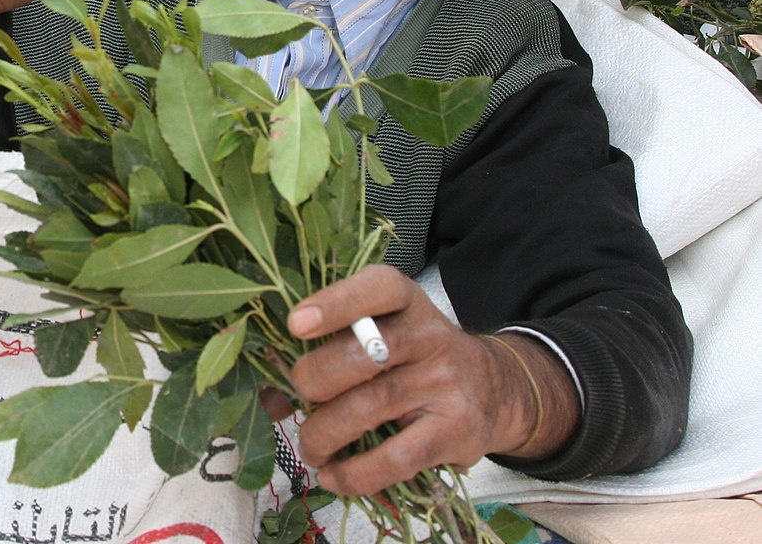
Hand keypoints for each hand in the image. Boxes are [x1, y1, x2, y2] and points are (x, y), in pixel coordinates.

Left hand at [275, 266, 578, 494]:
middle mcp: (428, 335)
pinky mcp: (455, 432)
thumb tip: (270, 398)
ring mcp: (445, 383)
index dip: (334, 304)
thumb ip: (330, 350)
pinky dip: (355, 473)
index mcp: (404, 300)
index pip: (375, 290)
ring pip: (368, 408)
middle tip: (299, 398)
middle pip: (360, 356)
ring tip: (309, 447)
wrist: (495, 389)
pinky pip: (395, 458)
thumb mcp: (382, 333)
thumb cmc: (413, 357)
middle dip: (313, 382)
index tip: (296, 325)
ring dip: (323, 434)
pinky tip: (333, 476)